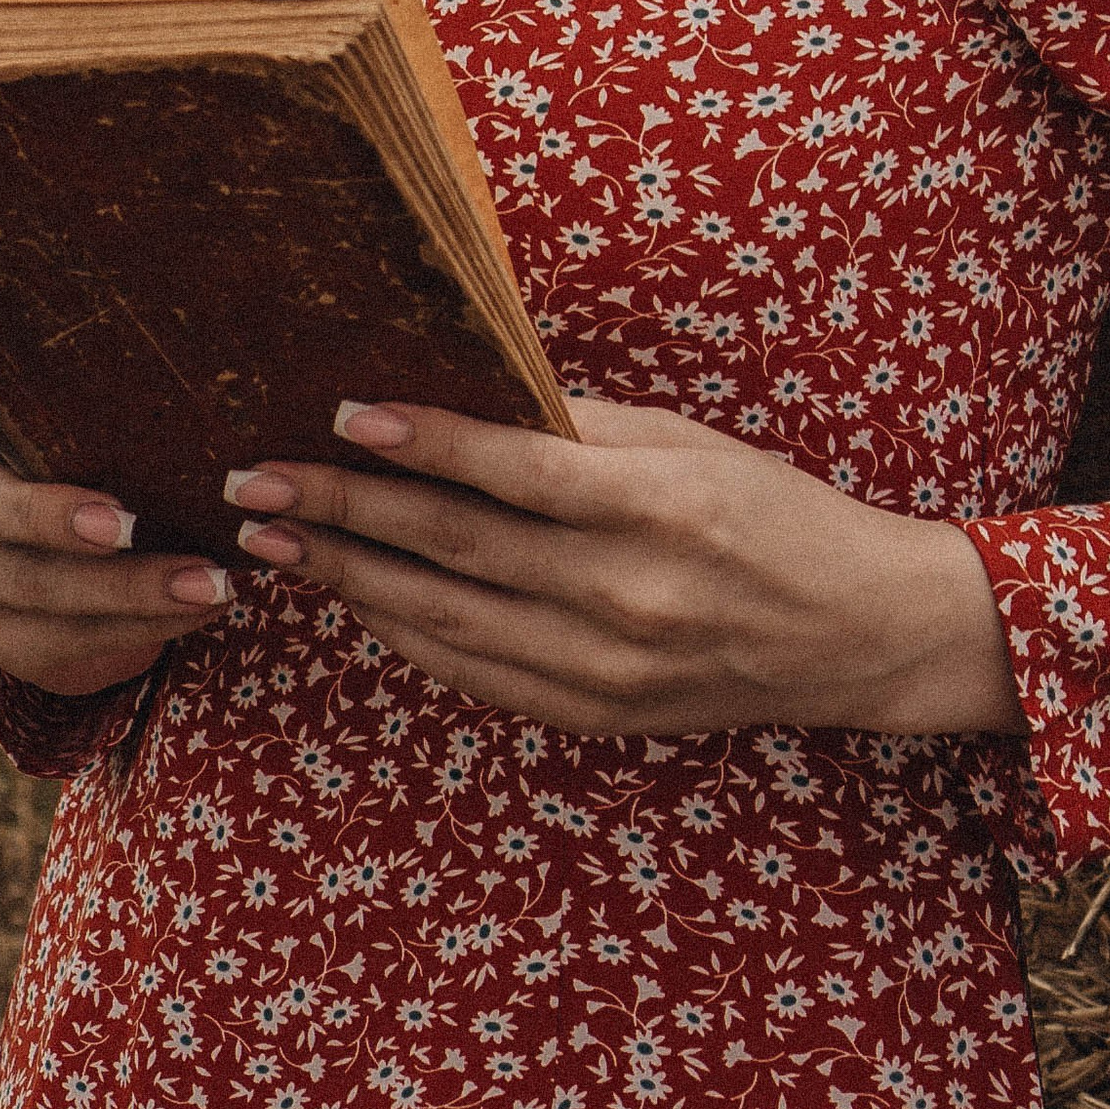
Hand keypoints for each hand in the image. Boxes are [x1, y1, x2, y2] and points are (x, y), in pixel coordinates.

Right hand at [0, 361, 235, 698]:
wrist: (111, 567)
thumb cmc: (114, 458)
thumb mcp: (106, 415)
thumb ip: (92, 376)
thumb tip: (104, 317)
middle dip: (50, 516)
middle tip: (125, 521)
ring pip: (37, 589)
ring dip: (131, 589)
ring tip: (211, 580)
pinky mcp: (13, 642)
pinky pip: (73, 641)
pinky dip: (146, 626)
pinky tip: (206, 606)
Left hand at [225, 394, 1022, 738]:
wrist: (852, 633)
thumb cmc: (770, 510)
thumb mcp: (687, 443)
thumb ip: (578, 428)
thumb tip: (461, 394)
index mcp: (658, 508)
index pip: (514, 473)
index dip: (424, 443)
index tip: (340, 416)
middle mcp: (627, 596)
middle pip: (457, 550)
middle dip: (346, 513)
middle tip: (256, 486)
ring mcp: (606, 668)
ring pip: (448, 622)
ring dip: (352, 579)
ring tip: (275, 543)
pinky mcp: (594, 714)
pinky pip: (475, 673)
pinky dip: (406, 634)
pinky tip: (354, 595)